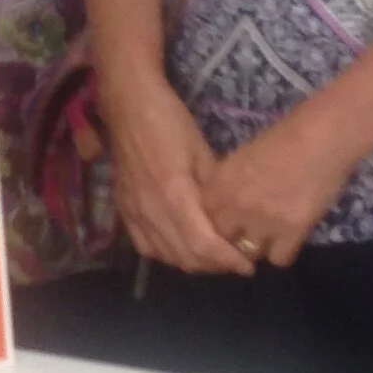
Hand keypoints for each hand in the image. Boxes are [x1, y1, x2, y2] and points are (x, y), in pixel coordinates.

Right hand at [105, 79, 253, 275]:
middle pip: (186, 257)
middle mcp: (151, 211)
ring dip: (193, 262)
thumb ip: (215, 192)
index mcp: (174, 195)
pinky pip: (146, 247)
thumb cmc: (171, 122)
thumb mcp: (202, 153)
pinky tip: (182, 249)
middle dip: (214, 265)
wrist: (129, 106)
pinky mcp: (124, 211)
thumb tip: (233, 221)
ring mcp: (134, 213)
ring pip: (166, 256)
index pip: (203, 245)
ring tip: (214, 256)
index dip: (227, 260)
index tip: (247, 266)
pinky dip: (167, 255)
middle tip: (236, 260)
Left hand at [197, 104, 356, 268]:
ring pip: (248, 255)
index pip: (201, 220)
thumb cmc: (284, 138)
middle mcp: (236, 204)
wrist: (322, 136)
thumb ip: (227, 184)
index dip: (212, 226)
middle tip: (244, 238)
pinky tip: (287, 241)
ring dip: (256, 249)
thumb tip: (222, 206)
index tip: (223, 227)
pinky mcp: (292, 230)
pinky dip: (282, 253)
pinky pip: (278, 259)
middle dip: (230, 242)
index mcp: (220, 183)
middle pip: (221, 242)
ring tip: (268, 239)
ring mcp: (263, 220)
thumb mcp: (242, 157)